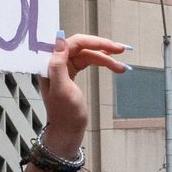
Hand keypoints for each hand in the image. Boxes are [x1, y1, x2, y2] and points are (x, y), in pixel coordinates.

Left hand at [38, 34, 127, 154]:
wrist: (67, 131)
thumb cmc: (64, 115)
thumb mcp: (62, 90)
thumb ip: (58, 64)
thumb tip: (59, 40)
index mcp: (50, 64)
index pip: (72, 43)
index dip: (93, 42)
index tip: (110, 46)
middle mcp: (56, 63)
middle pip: (82, 46)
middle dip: (102, 47)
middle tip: (120, 50)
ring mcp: (65, 67)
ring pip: (88, 54)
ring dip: (106, 58)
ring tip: (121, 66)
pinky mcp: (72, 73)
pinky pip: (88, 61)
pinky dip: (101, 62)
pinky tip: (112, 64)